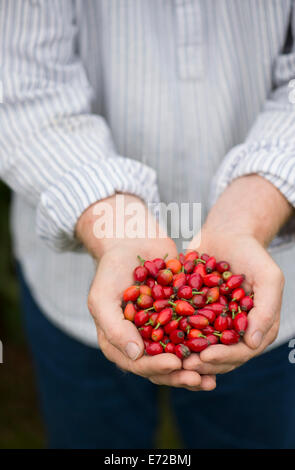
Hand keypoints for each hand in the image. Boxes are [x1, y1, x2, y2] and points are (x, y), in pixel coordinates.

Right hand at [77, 194, 215, 390]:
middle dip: (181, 375)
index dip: (156, 368)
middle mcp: (141, 340)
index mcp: (119, 341)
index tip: (175, 364)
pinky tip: (224, 346)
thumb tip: (135, 355)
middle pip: (161, 366)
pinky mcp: (180, 315)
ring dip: (197, 367)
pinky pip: (195, 332)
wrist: (134, 239)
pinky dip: (207, 342)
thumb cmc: (112, 268)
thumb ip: (114, 327)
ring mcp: (162, 329)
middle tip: (200, 379)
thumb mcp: (103, 297)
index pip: (137, 363)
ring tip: (215, 374)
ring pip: (181, 354)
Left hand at [183, 230, 284, 374]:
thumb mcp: (268, 277)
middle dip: (203, 362)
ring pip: (200, 347)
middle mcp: (235, 330)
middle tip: (184, 364)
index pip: (243, 351)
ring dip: (186, 355)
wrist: (225, 234)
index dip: (225, 357)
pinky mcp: (194, 314)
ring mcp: (214, 323)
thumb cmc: (251, 253)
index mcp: (256, 327)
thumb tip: (253, 344)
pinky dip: (172, 335)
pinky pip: (183, 328)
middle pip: (220, 356)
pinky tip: (158, 339)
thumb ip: (266, 309)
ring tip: (169, 357)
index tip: (206, 356)